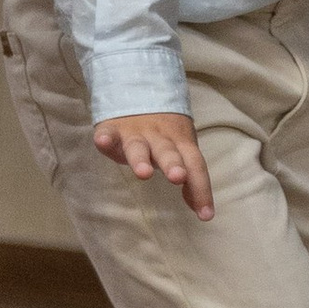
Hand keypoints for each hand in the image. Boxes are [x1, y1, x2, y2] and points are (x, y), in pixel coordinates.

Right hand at [91, 111, 213, 220]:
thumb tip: (203, 211)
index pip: (195, 164)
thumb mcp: (180, 150)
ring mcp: (134, 133)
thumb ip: (190, 178)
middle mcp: (160, 137)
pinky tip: (102, 142)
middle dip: (173, 165)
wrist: (139, 92)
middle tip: (178, 177)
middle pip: (168, 152)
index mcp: (180, 142)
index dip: (201, 188)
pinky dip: (105, 138)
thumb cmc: (163, 134)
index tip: (205, 215)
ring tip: (143, 172)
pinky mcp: (112, 129)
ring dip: (141, 158)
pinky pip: (108, 133)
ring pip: (138, 146)